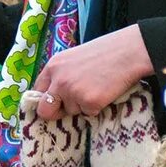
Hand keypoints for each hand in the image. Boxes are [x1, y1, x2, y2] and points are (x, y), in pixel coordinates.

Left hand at [33, 25, 152, 118]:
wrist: (128, 52)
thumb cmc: (104, 53)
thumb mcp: (74, 59)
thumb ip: (61, 75)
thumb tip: (54, 96)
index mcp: (53, 66)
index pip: (37, 91)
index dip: (45, 100)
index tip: (54, 104)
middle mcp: (58, 80)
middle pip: (44, 110)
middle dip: (55, 113)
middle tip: (71, 106)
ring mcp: (72, 92)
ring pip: (71, 112)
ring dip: (82, 106)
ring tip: (96, 88)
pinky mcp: (89, 102)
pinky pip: (88, 114)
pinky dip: (96, 107)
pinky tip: (104, 92)